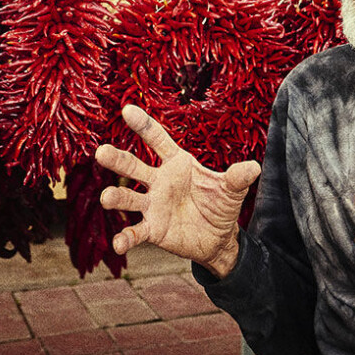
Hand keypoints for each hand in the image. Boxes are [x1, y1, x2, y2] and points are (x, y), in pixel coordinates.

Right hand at [96, 105, 260, 278]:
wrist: (218, 237)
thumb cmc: (220, 205)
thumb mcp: (232, 190)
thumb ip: (237, 178)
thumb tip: (253, 167)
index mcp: (177, 163)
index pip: (158, 140)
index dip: (143, 125)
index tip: (127, 109)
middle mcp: (159, 181)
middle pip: (134, 166)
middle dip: (117, 159)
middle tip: (101, 152)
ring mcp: (153, 204)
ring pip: (129, 198)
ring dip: (116, 197)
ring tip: (106, 198)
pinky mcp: (153, 229)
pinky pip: (136, 232)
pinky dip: (125, 238)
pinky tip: (118, 244)